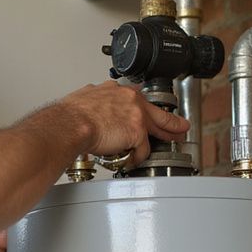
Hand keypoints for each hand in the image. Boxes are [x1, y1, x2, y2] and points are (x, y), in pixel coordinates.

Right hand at [59, 81, 188, 168]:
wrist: (71, 123)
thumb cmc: (71, 115)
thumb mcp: (85, 99)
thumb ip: (96, 103)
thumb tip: (91, 108)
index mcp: (116, 91)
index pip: (137, 99)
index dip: (145, 108)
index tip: (149, 112)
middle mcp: (129, 99)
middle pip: (156, 112)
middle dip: (171, 121)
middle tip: (181, 126)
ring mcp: (136, 115)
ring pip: (157, 130)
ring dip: (164, 138)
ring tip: (174, 142)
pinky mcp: (137, 132)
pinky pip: (142, 150)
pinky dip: (136, 158)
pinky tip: (130, 161)